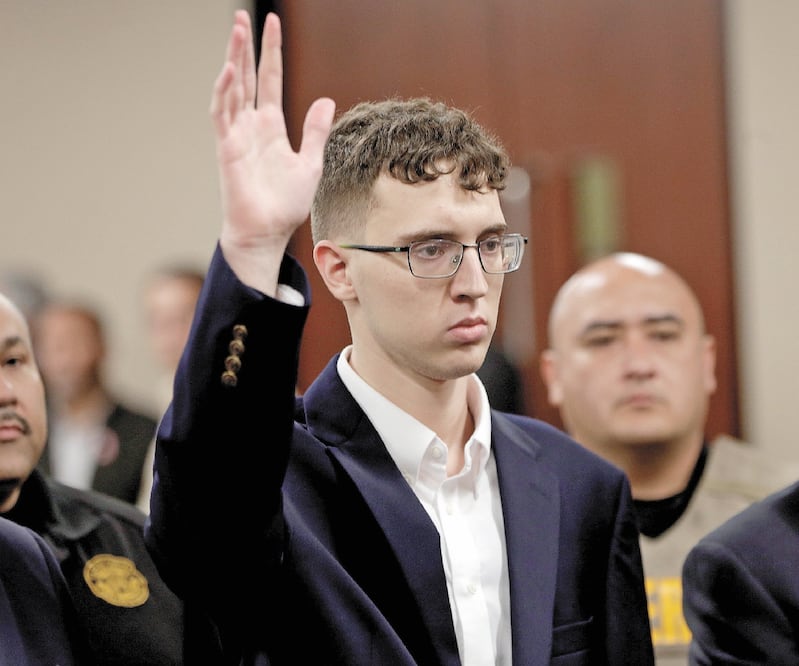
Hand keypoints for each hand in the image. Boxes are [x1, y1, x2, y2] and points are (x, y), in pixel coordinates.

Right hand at [211, 11, 334, 292]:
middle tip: (243, 15)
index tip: (273, 22)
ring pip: (232, 88)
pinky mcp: (227, 149)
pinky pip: (222, 115)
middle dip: (244, 46)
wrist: (268, 233)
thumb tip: (327, 99)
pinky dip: (224, 93)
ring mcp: (237, 136)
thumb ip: (316, 131)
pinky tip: (228, 71)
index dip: (271, 52)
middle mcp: (251, 126)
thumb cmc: (285, 204)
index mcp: (271, 127)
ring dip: (233, 59)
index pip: (269, 79)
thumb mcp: (310, 163)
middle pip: (246, 77)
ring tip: (237, 30)